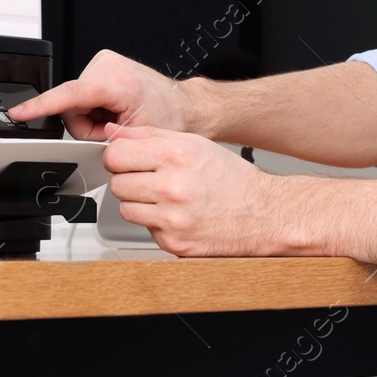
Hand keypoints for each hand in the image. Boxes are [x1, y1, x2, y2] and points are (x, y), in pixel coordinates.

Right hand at [9, 50, 201, 139]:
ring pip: (74, 102)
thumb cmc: (168, 119)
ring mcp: (103, 62)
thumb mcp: (134, 138)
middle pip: (70, 106)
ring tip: (116, 117)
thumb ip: (102, 140)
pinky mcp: (101, 65)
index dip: (41, 105)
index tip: (20, 112)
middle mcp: (108, 66)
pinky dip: (94, 107)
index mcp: (119, 83)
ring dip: (91, 117)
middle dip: (87, 125)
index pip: (70, 95)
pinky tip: (113, 108)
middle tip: (112, 128)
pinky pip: (81, 94)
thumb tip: (79, 141)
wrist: (182, 106)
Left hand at [101, 123, 289, 256]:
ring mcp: (172, 219)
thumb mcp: (194, 143)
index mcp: (176, 156)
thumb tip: (113, 133)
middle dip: (130, 180)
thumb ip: (149, 135)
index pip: (116, 155)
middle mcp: (172, 187)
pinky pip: (146, 230)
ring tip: (166, 198)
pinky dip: (157, 223)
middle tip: (151, 179)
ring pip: (126, 209)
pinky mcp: (173, 243)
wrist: (263, 215)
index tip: (126, 160)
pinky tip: (178, 215)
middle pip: (117, 183)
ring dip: (140, 204)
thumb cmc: (232, 178)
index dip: (119, 157)